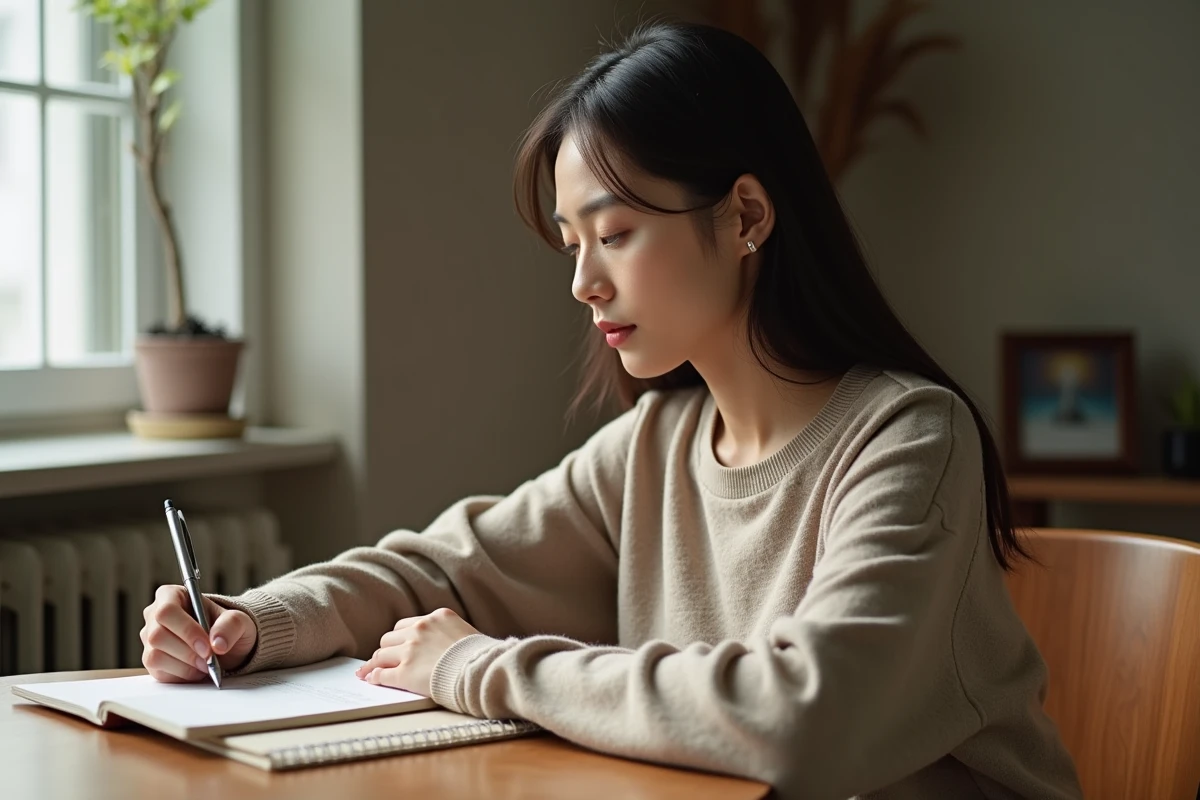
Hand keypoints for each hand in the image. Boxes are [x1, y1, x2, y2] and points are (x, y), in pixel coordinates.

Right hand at [141, 585, 256, 682]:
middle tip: (210, 660)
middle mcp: (154, 616)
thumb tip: (217, 643)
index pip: (167, 611)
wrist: (223, 645)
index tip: (207, 647)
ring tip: (206, 665)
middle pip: (157, 636)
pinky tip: (196, 670)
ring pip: (155, 656)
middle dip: (188, 652)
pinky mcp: (151, 661)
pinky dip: (181, 675)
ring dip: (185, 666)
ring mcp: (149, 640)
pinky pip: (158, 672)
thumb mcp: (238, 620)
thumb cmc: (226, 627)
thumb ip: (231, 625)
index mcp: (171, 595)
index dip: (186, 630)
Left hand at [354, 607, 480, 695]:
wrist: (483, 671)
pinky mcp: (405, 673)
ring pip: (381, 655)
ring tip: (368, 671)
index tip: (395, 645)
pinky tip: (371, 680)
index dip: (399, 638)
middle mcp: (420, 630)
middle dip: (387, 649)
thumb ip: (449, 633)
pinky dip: (375, 677)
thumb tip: (443, 645)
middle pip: (390, 638)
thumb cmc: (482, 656)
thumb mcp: (466, 632)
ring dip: (376, 663)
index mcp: (437, 617)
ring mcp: (410, 651)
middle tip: (381, 659)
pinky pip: (382, 674)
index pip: (407, 625)